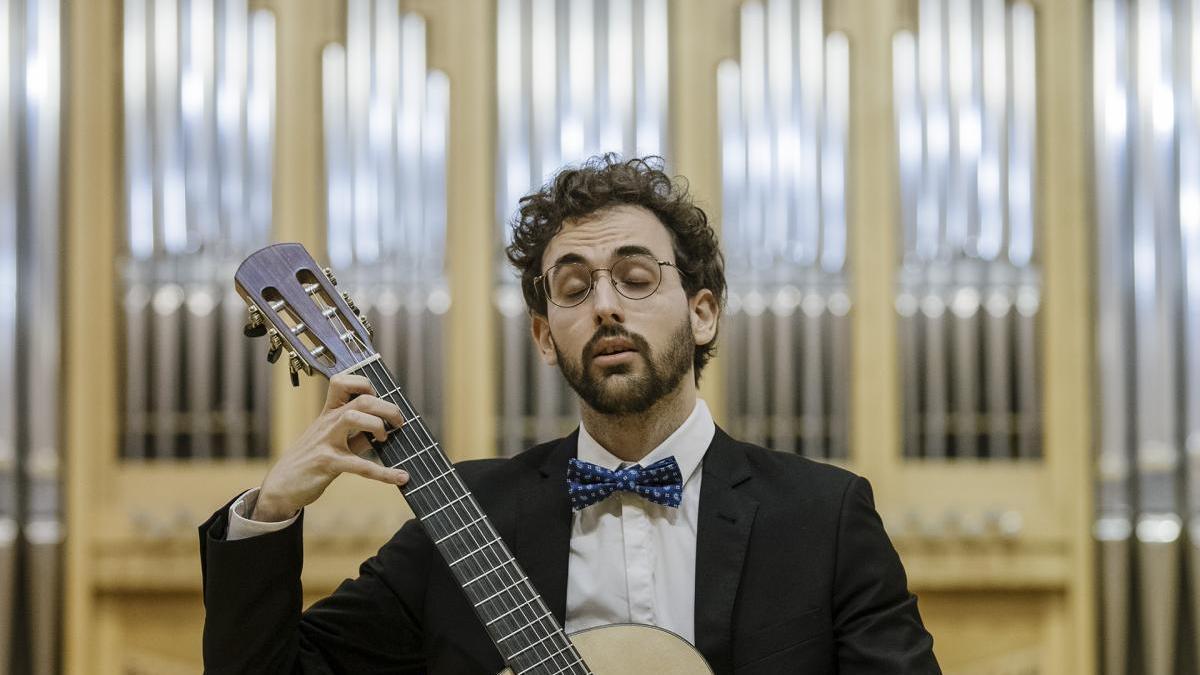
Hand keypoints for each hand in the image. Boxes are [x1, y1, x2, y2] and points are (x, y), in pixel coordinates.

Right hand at [253, 374, 408, 520]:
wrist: (281, 486)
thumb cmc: (309, 461)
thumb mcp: (332, 442)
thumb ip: (357, 435)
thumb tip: (385, 431)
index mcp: (328, 414)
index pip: (343, 382)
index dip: (365, 384)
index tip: (379, 399)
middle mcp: (328, 423)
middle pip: (361, 399)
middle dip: (386, 407)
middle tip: (398, 422)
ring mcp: (326, 441)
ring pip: (354, 417)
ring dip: (378, 426)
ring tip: (385, 439)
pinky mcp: (327, 464)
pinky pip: (360, 466)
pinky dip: (384, 473)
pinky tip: (401, 477)